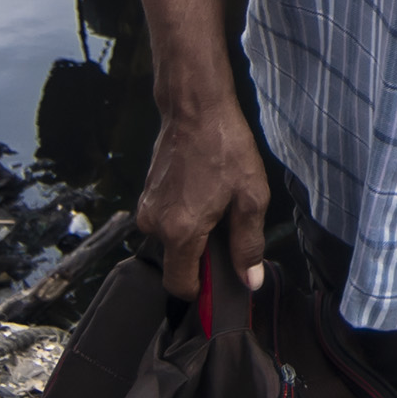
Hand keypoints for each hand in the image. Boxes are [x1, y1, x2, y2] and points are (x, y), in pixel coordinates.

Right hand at [142, 101, 271, 301]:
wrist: (195, 108)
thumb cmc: (224, 147)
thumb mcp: (250, 197)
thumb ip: (248, 245)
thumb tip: (250, 281)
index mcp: (179, 231)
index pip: (179, 285)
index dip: (202, 290)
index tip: (220, 280)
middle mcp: (154, 224)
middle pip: (178, 262)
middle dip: (202, 255)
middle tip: (227, 226)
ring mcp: (146, 208)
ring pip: (173, 239)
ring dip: (194, 232)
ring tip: (216, 202)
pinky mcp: (146, 194)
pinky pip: (167, 220)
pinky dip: (185, 215)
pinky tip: (203, 191)